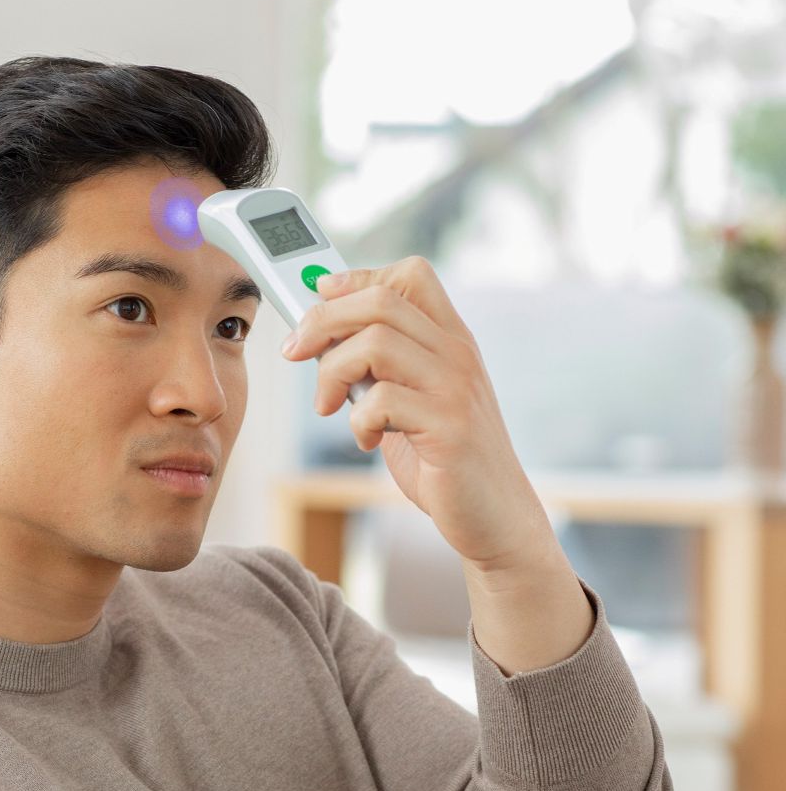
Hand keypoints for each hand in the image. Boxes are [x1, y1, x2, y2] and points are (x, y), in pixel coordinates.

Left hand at [282, 257, 553, 574]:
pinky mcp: (449, 428)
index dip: (356, 279)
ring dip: (332, 373)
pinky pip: (381, 400)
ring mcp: (456, 388)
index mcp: (451, 340)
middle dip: (322, 321)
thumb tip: (319, 338)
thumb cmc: (442, 459)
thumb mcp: (409, 400)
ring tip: (329, 406)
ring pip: (375, 343)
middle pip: (380, 301)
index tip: (319, 300)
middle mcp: (458, 354)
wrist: (494, 515)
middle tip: (295, 352)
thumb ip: (377, 368)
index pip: (408, 275)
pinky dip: (358, 419)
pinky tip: (366, 439)